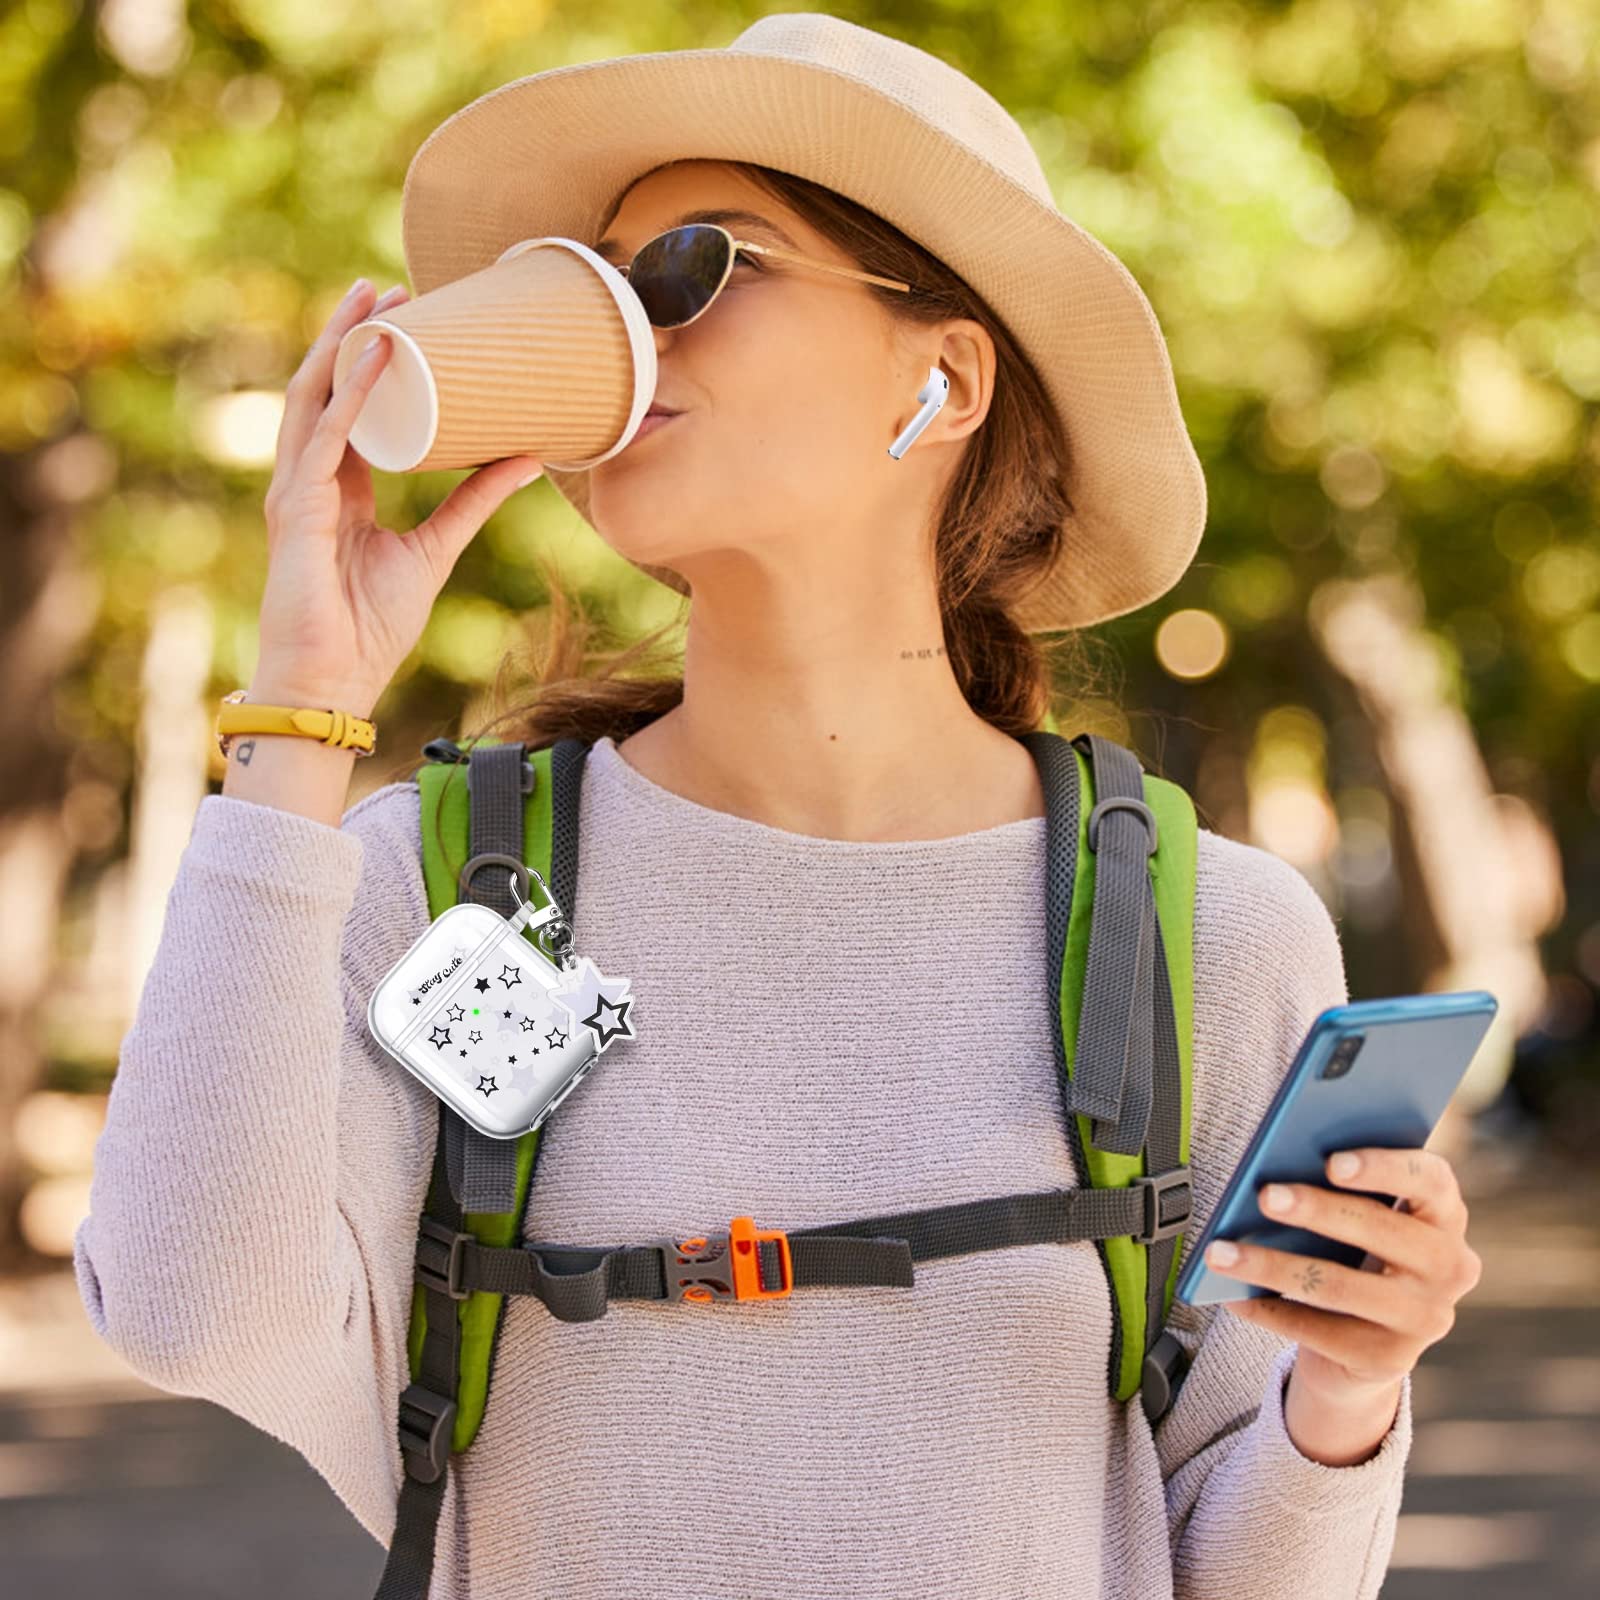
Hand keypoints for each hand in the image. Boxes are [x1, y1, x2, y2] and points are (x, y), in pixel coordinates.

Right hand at [257, 277, 543, 711]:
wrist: (336, 681)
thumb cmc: (372, 626)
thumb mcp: (438, 549)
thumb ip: (476, 500)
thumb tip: (531, 455)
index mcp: (338, 488)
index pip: (349, 407)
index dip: (372, 361)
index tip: (407, 319)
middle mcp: (310, 480)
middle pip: (326, 388)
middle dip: (352, 335)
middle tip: (387, 286)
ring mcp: (296, 491)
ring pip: (314, 399)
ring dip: (342, 346)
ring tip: (372, 300)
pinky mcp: (297, 510)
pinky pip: (323, 440)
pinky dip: (348, 398)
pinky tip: (371, 362)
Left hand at [1203, 1145, 1482, 1397]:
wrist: (1368, 1335)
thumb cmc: (1357, 1248)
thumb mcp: (1360, 1215)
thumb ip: (1338, 1188)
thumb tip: (1275, 1169)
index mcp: (1444, 1214)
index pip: (1431, 1179)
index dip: (1384, 1167)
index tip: (1332, 1161)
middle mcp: (1449, 1266)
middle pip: (1381, 1230)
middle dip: (1317, 1210)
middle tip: (1265, 1196)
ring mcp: (1425, 1318)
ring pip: (1340, 1285)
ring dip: (1272, 1266)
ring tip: (1221, 1252)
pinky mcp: (1390, 1358)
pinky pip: (1319, 1331)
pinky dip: (1269, 1310)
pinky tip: (1232, 1297)